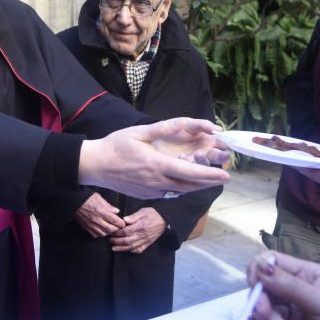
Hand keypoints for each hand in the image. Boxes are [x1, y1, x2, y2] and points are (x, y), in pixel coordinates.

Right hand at [74, 193, 124, 236]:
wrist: (74, 202)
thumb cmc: (86, 198)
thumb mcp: (99, 198)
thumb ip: (109, 206)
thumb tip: (116, 211)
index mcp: (101, 211)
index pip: (115, 221)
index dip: (121, 223)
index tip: (123, 223)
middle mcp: (97, 219)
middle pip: (110, 229)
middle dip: (116, 229)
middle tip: (118, 227)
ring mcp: (91, 225)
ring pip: (104, 233)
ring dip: (108, 232)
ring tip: (110, 229)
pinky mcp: (87, 227)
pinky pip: (96, 235)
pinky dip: (100, 234)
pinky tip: (102, 230)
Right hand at [79, 118, 229, 198]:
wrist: (94, 165)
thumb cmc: (115, 146)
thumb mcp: (138, 132)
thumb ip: (163, 129)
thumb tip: (184, 124)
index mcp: (157, 165)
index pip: (191, 173)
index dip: (210, 175)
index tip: (225, 174)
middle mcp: (156, 181)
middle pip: (189, 186)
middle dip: (208, 182)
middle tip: (223, 178)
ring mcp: (150, 190)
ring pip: (179, 191)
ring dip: (195, 187)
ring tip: (208, 182)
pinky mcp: (144, 195)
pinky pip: (167, 193)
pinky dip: (179, 189)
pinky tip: (183, 184)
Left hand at [109, 207, 165, 252]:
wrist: (165, 219)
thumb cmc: (153, 214)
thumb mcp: (143, 211)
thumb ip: (133, 216)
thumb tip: (124, 220)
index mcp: (140, 226)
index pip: (125, 232)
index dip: (117, 233)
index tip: (112, 232)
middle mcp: (142, 235)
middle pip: (127, 241)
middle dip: (117, 241)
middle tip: (110, 240)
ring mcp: (145, 240)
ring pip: (131, 247)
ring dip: (122, 248)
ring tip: (114, 248)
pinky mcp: (148, 243)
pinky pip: (139, 249)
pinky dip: (132, 251)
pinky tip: (126, 250)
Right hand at [247, 252, 319, 319]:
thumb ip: (289, 286)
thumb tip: (259, 266)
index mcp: (307, 276)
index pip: (272, 263)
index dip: (259, 271)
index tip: (255, 285)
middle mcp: (296, 294)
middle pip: (263, 291)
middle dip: (263, 305)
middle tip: (264, 316)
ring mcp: (292, 316)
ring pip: (265, 315)